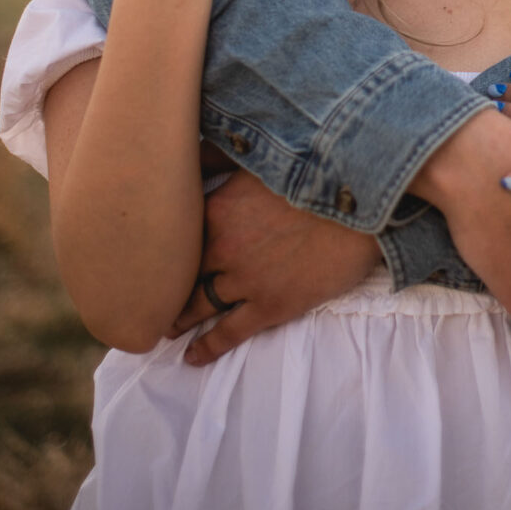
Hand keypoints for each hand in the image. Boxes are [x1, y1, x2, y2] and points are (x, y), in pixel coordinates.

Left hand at [168, 172, 380, 364]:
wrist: (362, 203)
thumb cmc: (316, 172)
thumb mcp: (260, 157)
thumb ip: (220, 157)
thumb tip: (191, 151)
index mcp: (217, 208)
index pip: (177, 238)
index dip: (162, 252)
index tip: (148, 260)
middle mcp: (222, 247)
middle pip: (182, 275)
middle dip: (164, 290)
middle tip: (148, 303)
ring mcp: (245, 280)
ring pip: (200, 306)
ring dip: (180, 320)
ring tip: (166, 330)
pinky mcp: (271, 306)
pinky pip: (229, 333)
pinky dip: (207, 348)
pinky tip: (192, 357)